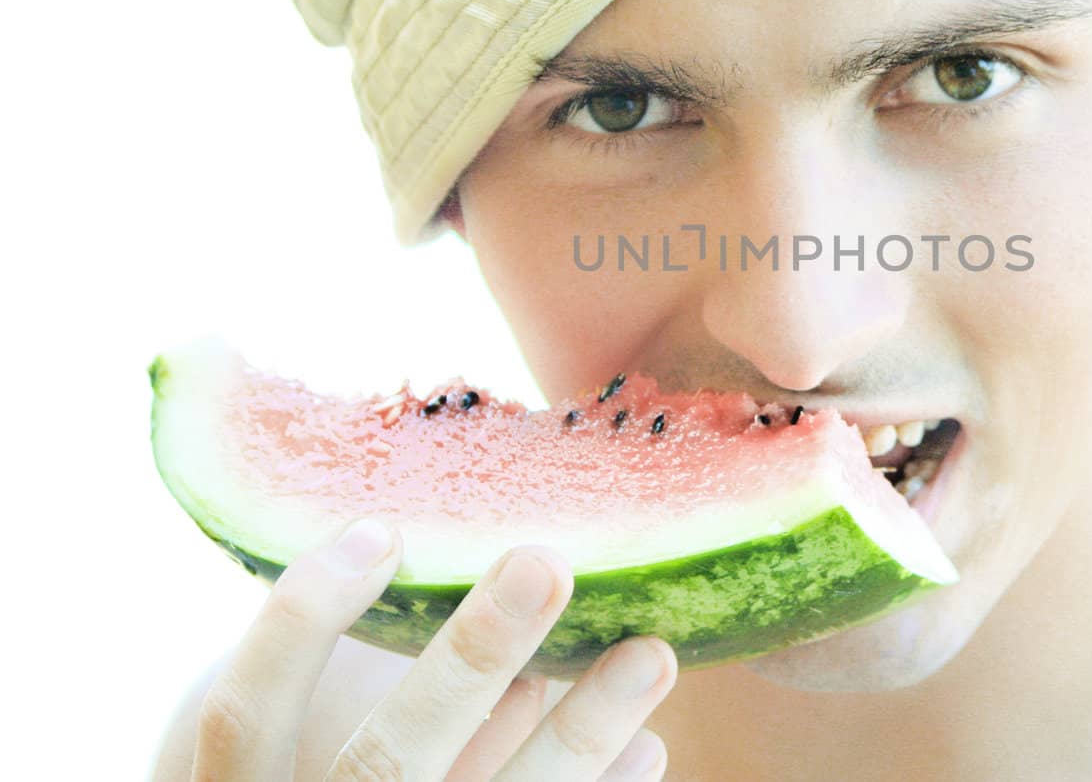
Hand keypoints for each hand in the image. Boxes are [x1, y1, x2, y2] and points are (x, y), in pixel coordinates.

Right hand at [192, 518, 675, 779]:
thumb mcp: (318, 739)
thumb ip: (375, 684)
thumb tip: (476, 557)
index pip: (244, 719)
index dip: (301, 623)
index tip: (382, 530)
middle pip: (386, 761)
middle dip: (470, 659)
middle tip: (546, 563)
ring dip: (578, 734)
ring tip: (650, 653)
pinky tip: (645, 747)